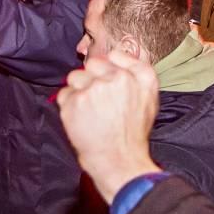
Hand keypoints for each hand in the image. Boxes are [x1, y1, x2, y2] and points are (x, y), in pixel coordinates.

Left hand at [58, 51, 163, 202]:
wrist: (119, 160)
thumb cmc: (133, 133)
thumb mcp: (149, 98)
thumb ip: (137, 71)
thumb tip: (117, 53)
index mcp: (136, 77)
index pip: (112, 56)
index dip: (106, 70)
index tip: (106, 82)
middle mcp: (115, 79)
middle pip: (91, 65)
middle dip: (91, 79)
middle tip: (97, 101)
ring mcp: (92, 90)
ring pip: (75, 78)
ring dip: (78, 91)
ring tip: (89, 111)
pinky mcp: (74, 102)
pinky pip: (64, 95)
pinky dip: (68, 106)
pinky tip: (81, 119)